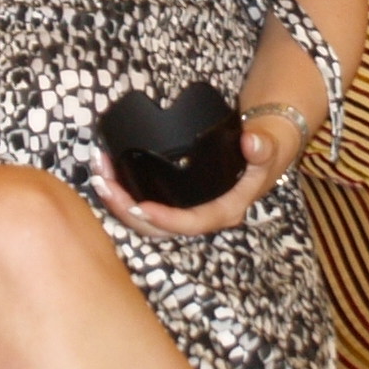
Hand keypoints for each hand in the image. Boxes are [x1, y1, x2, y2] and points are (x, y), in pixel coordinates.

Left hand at [94, 107, 308, 241]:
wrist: (266, 143)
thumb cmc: (267, 147)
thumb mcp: (270, 145)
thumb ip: (263, 146)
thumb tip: (251, 142)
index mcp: (225, 210)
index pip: (190, 223)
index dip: (164, 219)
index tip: (139, 206)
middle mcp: (203, 216)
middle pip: (158, 227)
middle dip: (126, 208)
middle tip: (102, 182)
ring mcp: (187, 209)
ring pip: (146, 217)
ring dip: (118, 198)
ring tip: (97, 173)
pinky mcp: (176, 198)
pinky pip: (146, 202)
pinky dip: (124, 190)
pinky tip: (106, 172)